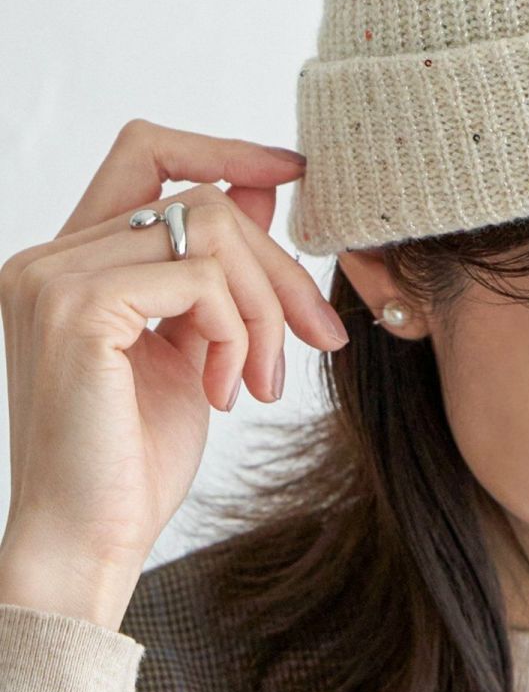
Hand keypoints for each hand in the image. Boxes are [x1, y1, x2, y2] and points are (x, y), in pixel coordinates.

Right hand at [0, 119, 348, 621]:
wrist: (89, 542)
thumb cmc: (132, 457)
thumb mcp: (195, 341)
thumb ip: (213, 266)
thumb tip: (263, 186)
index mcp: (68, 260)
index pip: (146, 152)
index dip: (224, 149)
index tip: (293, 172)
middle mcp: (48, 257)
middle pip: (202, 198)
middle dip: (277, 265)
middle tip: (317, 335)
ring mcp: (55, 278)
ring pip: (210, 229)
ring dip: (263, 307)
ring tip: (260, 379)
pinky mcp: (79, 308)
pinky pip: (200, 278)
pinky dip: (237, 331)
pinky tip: (227, 391)